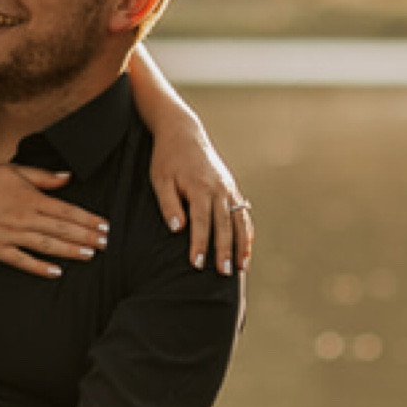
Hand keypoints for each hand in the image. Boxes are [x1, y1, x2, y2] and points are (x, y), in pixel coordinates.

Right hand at [0, 164, 108, 278]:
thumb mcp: (15, 170)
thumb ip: (44, 177)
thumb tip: (68, 177)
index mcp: (31, 198)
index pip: (67, 211)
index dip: (88, 219)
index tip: (104, 226)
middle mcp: (25, 217)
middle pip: (62, 229)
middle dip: (86, 236)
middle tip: (105, 243)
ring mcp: (12, 234)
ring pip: (48, 245)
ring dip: (70, 250)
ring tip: (89, 255)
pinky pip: (22, 260)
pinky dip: (40, 267)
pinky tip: (56, 272)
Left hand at [149, 119, 253, 276]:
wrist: (184, 133)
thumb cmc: (167, 159)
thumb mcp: (160, 179)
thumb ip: (169, 204)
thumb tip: (178, 229)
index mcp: (200, 187)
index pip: (201, 222)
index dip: (200, 244)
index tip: (197, 264)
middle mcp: (219, 189)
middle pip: (224, 225)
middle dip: (224, 251)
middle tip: (224, 273)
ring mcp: (228, 189)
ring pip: (238, 221)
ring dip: (241, 246)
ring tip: (241, 268)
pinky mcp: (232, 188)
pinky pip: (243, 214)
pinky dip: (246, 232)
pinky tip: (246, 249)